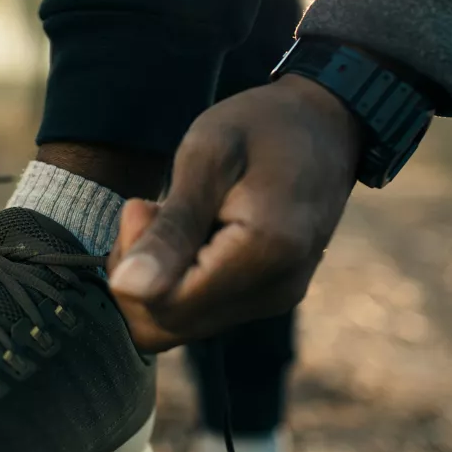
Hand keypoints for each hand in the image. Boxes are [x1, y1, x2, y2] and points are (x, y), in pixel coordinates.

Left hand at [107, 75, 359, 351]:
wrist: (326, 126)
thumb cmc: (263, 127)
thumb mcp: (207, 157)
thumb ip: (171, 228)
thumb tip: (125, 288)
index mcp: (265, 254)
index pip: (165, 306)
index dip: (133, 266)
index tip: (141, 207)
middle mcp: (274, 291)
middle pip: (165, 326)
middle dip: (138, 274)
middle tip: (150, 209)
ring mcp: (274, 300)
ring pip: (177, 325)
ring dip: (156, 276)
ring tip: (171, 215)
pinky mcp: (267, 297)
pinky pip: (199, 312)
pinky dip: (178, 279)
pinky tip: (189, 232)